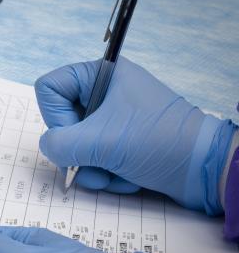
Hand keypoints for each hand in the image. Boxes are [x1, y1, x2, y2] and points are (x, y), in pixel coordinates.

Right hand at [34, 57, 236, 213]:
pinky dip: (105, 174)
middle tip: (96, 162)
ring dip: (92, 168)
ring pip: (75, 146)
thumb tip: (48, 148)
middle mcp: (105, 93)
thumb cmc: (157, 142)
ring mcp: (112, 120)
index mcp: (102, 74)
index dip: (54, 116)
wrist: (204, 170)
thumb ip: (59, 144)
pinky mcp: (120, 143)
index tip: (77, 134)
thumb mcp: (100, 141)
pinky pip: (93, 159)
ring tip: (115, 175)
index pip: (49, 88)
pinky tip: (127, 177)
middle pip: (61, 122)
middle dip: (77, 151)